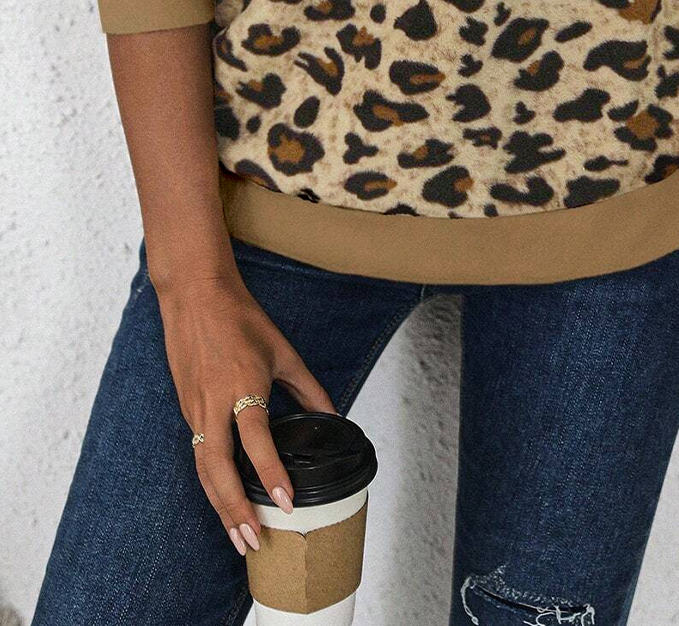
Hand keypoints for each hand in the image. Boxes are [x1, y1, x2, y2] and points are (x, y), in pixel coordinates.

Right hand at [155, 269, 337, 555]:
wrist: (194, 295)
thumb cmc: (241, 318)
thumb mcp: (282, 351)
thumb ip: (307, 388)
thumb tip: (334, 416)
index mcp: (242, 385)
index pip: (256, 441)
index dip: (271, 474)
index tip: (285, 504)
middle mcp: (214, 403)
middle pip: (219, 469)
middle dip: (235, 509)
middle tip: (254, 541)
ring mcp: (195, 408)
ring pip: (203, 468)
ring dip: (219, 506)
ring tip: (238, 537)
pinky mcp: (186, 409)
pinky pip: (198, 453)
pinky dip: (211, 483)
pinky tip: (224, 502)